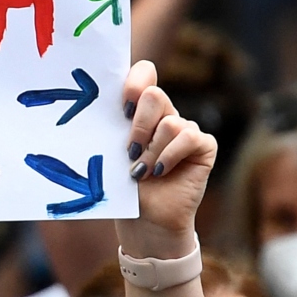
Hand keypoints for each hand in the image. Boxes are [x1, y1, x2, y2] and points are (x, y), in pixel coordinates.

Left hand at [120, 60, 217, 258]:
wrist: (144, 220)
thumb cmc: (124, 188)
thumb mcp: (113, 155)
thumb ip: (113, 129)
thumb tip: (93, 108)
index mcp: (141, 111)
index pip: (144, 75)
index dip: (135, 81)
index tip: (122, 104)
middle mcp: (165, 116)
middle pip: (154, 95)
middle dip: (138, 124)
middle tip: (129, 151)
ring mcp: (186, 129)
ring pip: (170, 122)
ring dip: (151, 151)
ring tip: (141, 172)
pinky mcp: (203, 146)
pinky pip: (188, 137)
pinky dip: (169, 156)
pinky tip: (159, 172)